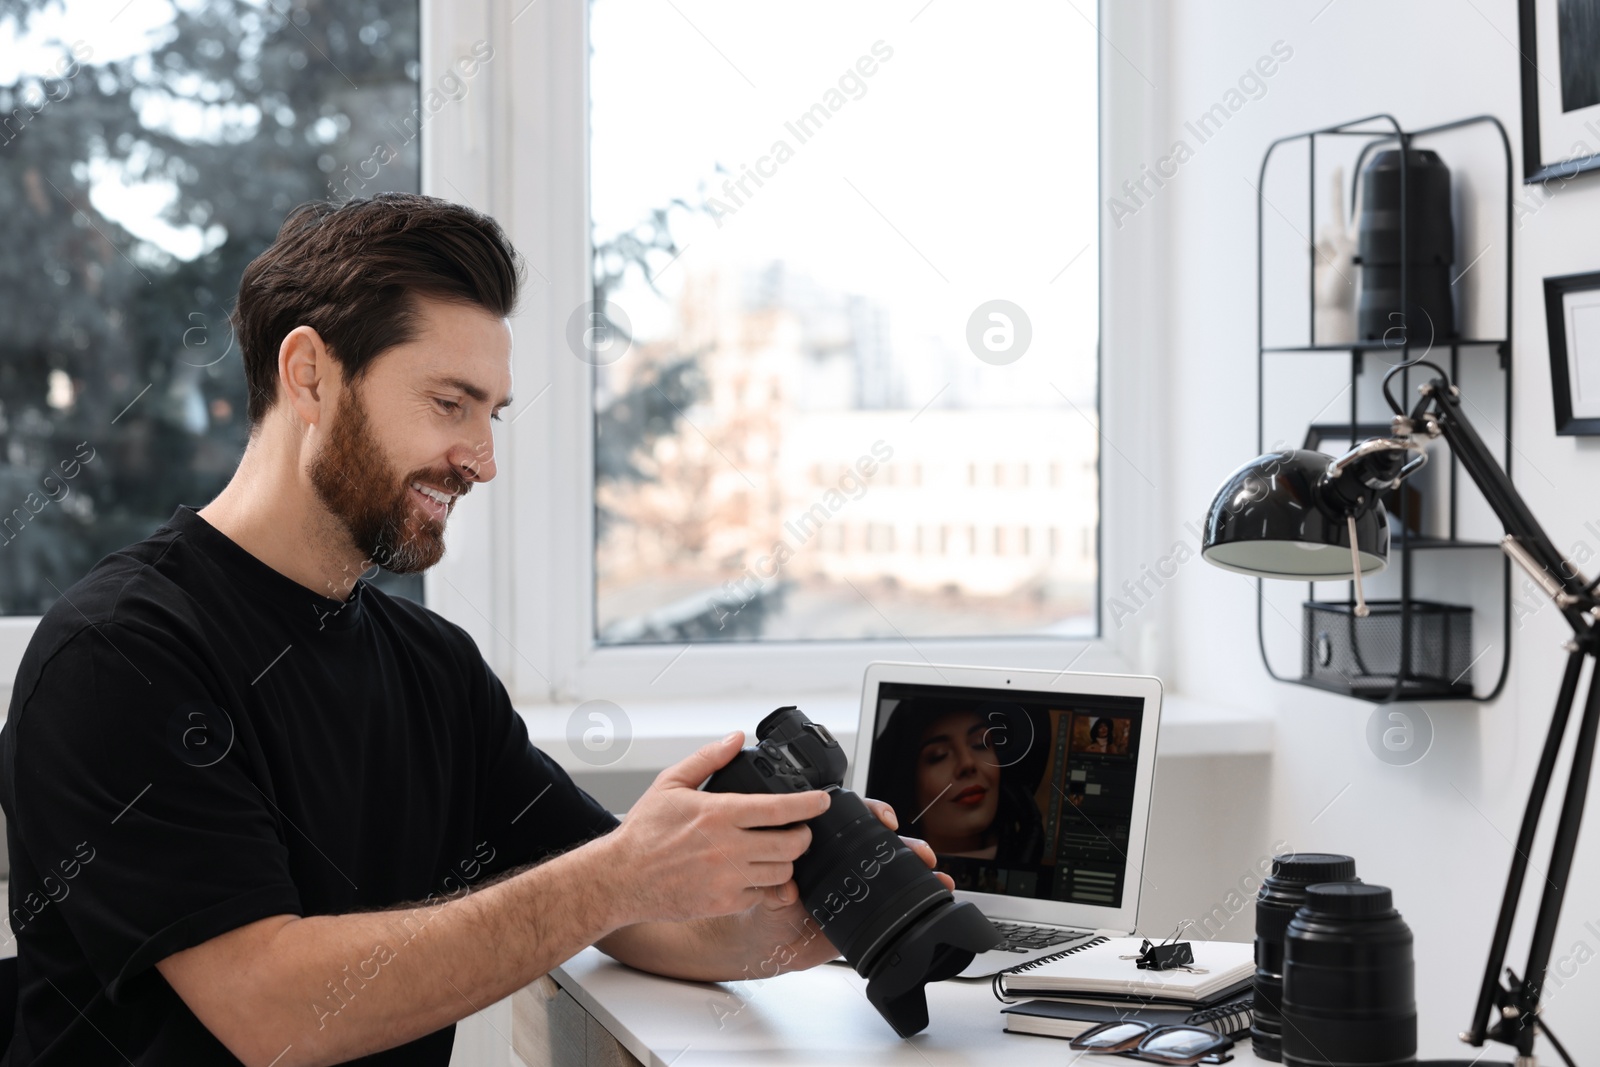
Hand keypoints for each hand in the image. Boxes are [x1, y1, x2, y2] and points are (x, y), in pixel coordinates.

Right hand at [603, 732, 829, 924]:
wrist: (620, 878)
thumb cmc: (644, 832)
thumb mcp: (671, 783)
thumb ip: (708, 758)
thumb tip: (735, 738)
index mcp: (718, 814)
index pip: (779, 808)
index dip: (809, 804)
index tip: (822, 801)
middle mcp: (728, 848)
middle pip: (791, 844)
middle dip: (804, 835)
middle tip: (800, 830)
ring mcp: (728, 879)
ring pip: (782, 872)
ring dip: (786, 861)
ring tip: (777, 851)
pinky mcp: (724, 903)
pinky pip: (762, 894)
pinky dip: (765, 884)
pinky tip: (754, 872)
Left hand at [729, 795, 955, 976]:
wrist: (767, 944)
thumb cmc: (763, 906)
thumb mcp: (766, 895)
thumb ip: (774, 892)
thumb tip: (785, 890)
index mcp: (820, 845)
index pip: (850, 818)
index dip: (871, 811)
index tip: (884, 818)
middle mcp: (842, 862)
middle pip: (881, 843)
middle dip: (906, 844)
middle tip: (919, 851)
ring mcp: (857, 886)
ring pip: (893, 870)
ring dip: (918, 868)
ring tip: (935, 873)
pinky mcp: (865, 912)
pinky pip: (894, 903)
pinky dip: (917, 898)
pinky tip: (935, 892)